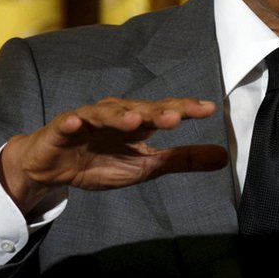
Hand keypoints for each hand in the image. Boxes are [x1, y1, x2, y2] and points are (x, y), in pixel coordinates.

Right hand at [0, 97, 228, 214]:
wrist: (54, 168)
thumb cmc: (101, 161)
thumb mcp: (146, 166)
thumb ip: (182, 159)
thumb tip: (224, 157)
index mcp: (138, 122)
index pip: (165, 112)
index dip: (185, 109)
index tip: (208, 109)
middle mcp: (115, 114)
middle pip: (138, 109)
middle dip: (155, 112)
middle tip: (174, 118)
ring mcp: (87, 119)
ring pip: (105, 113)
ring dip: (119, 115)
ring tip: (134, 121)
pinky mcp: (61, 129)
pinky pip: (66, 124)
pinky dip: (72, 122)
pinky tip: (75, 123)